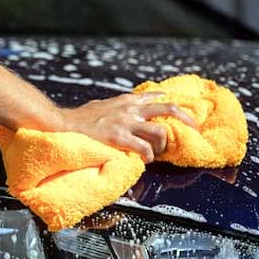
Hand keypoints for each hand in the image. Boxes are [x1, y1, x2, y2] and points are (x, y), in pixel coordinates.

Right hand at [60, 92, 195, 162]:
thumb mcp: (102, 106)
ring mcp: (125, 123)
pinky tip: (145, 161)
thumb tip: (122, 110)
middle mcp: (130, 109)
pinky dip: (149, 156)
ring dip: (162, 146)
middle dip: (186, 119)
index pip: (157, 98)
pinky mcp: (119, 138)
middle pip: (168, 109)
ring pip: (160, 132)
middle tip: (194, 130)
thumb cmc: (80, 119)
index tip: (181, 115)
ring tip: (156, 154)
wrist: (64, 124)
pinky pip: (144, 149)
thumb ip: (116, 107)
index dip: (172, 106)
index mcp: (127, 101)